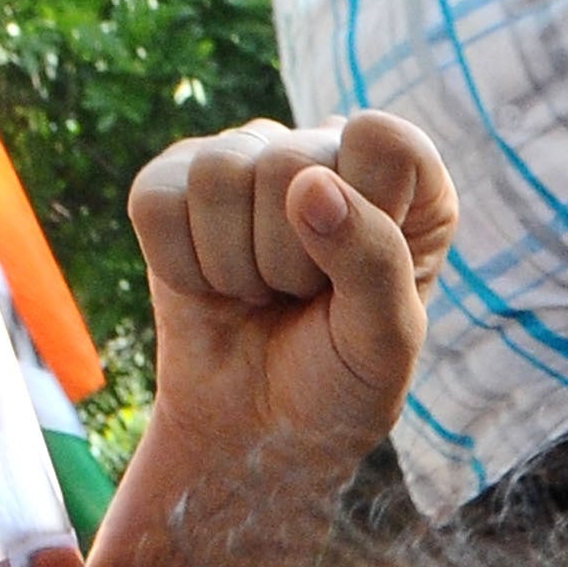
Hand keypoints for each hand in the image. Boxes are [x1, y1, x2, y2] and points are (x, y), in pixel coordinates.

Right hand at [126, 115, 456, 485]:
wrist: (256, 426)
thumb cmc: (338, 381)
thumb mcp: (383, 343)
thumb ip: (372, 261)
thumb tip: (309, 183)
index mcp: (410, 185)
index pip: (385, 140)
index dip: (364, 206)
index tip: (354, 273)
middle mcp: (328, 153)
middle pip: (292, 163)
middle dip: (291, 261)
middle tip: (301, 300)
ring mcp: (248, 156)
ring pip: (219, 176)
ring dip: (237, 266)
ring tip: (262, 293)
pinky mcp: (175, 179)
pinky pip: (157, 202)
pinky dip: (182, 267)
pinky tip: (214, 286)